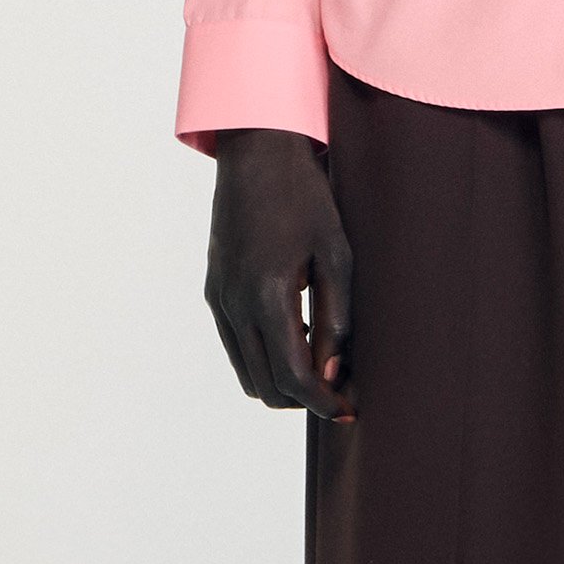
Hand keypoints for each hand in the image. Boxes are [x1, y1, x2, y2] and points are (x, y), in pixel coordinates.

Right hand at [205, 128, 355, 419]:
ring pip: (247, 373)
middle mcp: (234, 304)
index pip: (292, 376)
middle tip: (340, 391)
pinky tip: (297, 337)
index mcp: (267, 295)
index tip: (349, 409)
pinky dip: (264, 359)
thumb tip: (333, 374)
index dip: (323, 402)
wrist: (256, 154)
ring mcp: (219, 299)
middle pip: (266, 386)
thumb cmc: (306, 199)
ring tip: (322, 366)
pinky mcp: (213, 291)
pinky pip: (236, 347)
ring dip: (283, 382)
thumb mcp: (337, 255)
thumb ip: (336, 318)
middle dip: (304, 400)